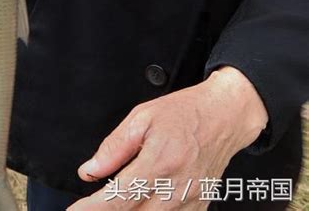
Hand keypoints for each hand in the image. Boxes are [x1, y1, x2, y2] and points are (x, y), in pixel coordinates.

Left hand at [69, 67, 267, 209]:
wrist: (225, 115)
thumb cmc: (184, 112)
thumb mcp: (142, 117)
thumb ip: (114, 147)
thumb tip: (89, 171)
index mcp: (159, 163)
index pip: (118, 199)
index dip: (93, 210)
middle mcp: (176, 188)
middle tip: (92, 206)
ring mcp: (190, 201)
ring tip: (114, 203)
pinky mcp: (199, 207)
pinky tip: (142, 203)